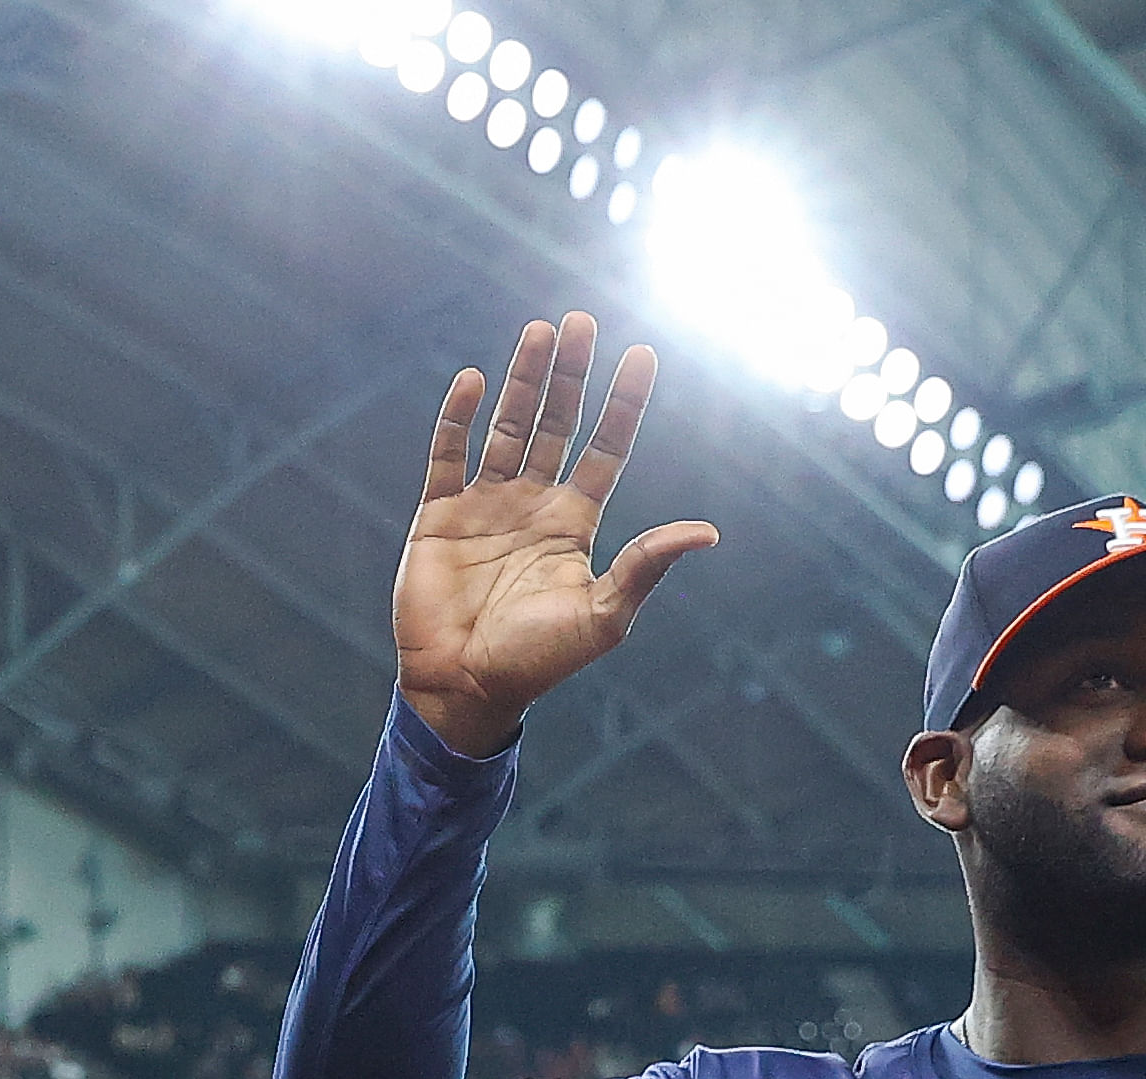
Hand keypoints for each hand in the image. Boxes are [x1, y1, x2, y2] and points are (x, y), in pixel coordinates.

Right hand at [394, 313, 718, 757]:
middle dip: (570, 374)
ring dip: (523, 381)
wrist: (463, 689)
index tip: (642, 354)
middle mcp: (531, 505)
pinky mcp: (438, 516)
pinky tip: (475, 381)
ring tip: (539, 331)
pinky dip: (458, 418)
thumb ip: (646, 567)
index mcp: (573, 524)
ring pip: (508, 427)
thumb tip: (707, 532)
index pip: (605, 448)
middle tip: (582, 321)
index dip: (623, 403)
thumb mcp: (603, 616)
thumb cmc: (537, 662)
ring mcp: (484, 506)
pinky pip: (447, 455)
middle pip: (556, 423)